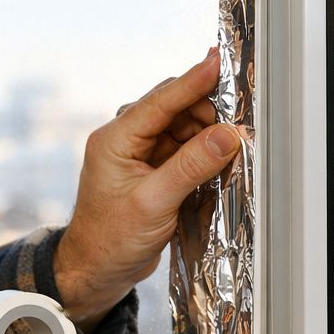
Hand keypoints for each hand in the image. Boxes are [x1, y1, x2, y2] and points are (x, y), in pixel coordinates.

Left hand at [54, 47, 248, 328]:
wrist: (95, 270)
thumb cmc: (110, 240)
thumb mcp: (154, 203)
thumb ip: (190, 167)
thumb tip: (226, 135)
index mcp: (115, 140)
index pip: (161, 100)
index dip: (193, 81)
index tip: (221, 62)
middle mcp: (125, 140)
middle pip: (175, 108)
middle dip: (207, 113)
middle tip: (238, 126)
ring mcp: (139, 154)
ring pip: (183, 128)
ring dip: (207, 135)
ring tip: (231, 150)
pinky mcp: (152, 170)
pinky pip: (184, 149)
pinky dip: (202, 152)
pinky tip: (219, 162)